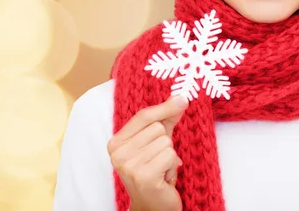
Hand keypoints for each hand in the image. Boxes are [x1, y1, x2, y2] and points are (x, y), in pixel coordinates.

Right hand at [108, 95, 188, 210]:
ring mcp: (129, 166)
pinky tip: (163, 177)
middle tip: (158, 159)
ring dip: (169, 155)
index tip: (183, 99)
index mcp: (116, 143)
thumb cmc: (154, 170)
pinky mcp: (144, 176)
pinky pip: (171, 155)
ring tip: (160, 168)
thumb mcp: (157, 140)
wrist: (152, 205)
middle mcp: (117, 154)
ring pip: (166, 141)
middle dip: (165, 142)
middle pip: (157, 128)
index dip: (165, 107)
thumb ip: (165, 118)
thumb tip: (180, 98)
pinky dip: (173, 165)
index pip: (143, 116)